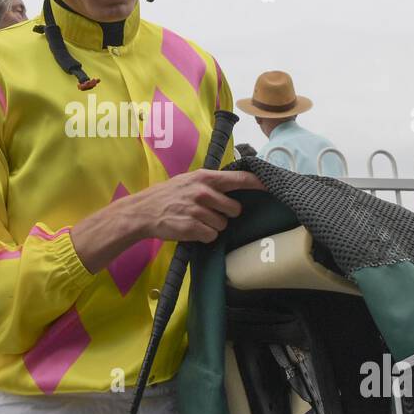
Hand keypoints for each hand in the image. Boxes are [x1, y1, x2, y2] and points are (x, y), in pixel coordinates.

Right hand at [125, 169, 264, 242]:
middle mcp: (203, 192)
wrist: (143, 211)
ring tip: (196, 220)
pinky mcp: (192, 228)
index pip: (239, 179)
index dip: (257, 183)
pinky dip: (204, 236)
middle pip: (234, 209)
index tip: (270, 186)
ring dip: (213, 226)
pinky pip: (211, 236)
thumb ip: (211, 182)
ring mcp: (197, 210)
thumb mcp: (189, 180)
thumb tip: (236, 184)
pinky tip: (191, 229)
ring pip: (223, 225)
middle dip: (226, 214)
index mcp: (205, 177)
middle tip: (210, 213)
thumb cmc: (168, 195)